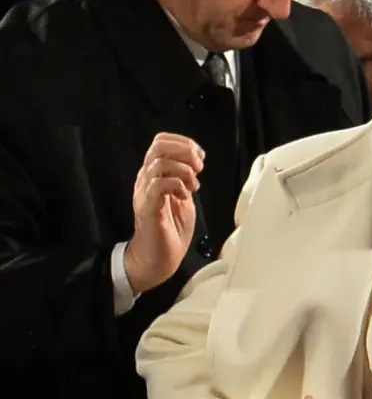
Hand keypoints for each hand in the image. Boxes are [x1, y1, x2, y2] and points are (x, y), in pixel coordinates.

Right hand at [123, 133, 203, 293]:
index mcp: (154, 174)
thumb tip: (195, 163)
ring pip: (159, 163)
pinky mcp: (146, 206)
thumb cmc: (172, 229)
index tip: (201, 157)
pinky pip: (158, 184)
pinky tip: (185, 195)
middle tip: (199, 167)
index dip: (184, 143)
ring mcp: (144, 192)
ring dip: (184, 170)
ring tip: (194, 185)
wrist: (160, 257)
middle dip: (184, 151)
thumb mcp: (184, 196)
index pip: (161, 142)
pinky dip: (177, 185)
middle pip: (158, 146)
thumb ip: (186, 178)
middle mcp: (146, 179)